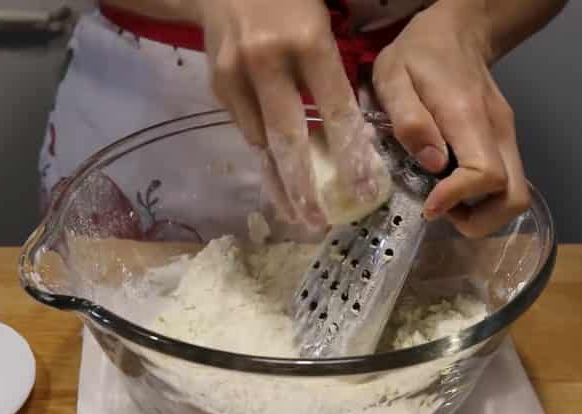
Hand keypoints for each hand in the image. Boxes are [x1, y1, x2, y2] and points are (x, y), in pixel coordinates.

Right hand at [196, 0, 381, 227]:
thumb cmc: (290, 0)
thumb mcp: (321, 25)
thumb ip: (331, 74)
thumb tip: (349, 134)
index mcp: (307, 42)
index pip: (335, 111)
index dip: (351, 155)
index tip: (364, 190)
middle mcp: (267, 62)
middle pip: (289, 138)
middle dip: (304, 187)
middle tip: (319, 223)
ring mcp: (235, 76)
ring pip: (261, 142)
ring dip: (280, 183)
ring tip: (297, 215)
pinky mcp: (217, 86)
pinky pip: (245, 130)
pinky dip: (264, 158)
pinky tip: (277, 182)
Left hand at [372, 2, 530, 237]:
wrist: (458, 31)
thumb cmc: (418, 55)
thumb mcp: (394, 78)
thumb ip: (410, 121)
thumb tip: (433, 165)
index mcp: (467, 117)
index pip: (485, 174)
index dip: (459, 199)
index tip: (429, 206)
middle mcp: (498, 132)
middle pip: (514, 198)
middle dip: (478, 220)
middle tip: (440, 209)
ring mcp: (507, 137)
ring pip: (514, 195)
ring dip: (482, 213)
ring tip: (444, 201)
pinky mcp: (504, 141)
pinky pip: (506, 183)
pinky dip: (483, 199)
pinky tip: (451, 187)